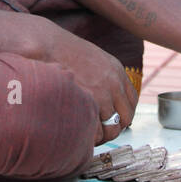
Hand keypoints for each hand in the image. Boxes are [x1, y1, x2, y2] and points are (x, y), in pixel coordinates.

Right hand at [30, 20, 137, 144]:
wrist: (48, 43)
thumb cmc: (64, 52)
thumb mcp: (92, 58)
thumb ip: (103, 74)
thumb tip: (103, 92)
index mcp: (117, 71)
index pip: (131, 102)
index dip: (122, 115)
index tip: (111, 121)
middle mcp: (114, 84)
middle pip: (126, 118)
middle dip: (114, 129)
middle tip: (99, 133)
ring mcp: (102, 94)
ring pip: (112, 128)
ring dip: (102, 136)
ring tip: (89, 137)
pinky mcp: (88, 102)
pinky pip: (97, 130)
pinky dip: (91, 137)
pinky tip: (81, 134)